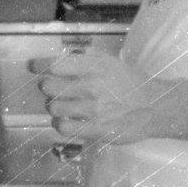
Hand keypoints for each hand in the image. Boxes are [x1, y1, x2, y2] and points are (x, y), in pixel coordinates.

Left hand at [30, 48, 150, 145]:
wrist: (154, 106)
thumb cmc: (129, 82)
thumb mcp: (109, 62)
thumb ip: (84, 57)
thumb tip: (56, 59)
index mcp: (95, 65)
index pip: (56, 63)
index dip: (39, 64)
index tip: (33, 66)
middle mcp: (93, 84)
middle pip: (49, 86)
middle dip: (48, 88)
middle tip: (55, 91)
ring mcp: (94, 108)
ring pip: (54, 108)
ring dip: (54, 108)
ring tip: (63, 108)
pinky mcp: (97, 129)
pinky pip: (64, 128)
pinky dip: (61, 124)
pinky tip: (68, 122)